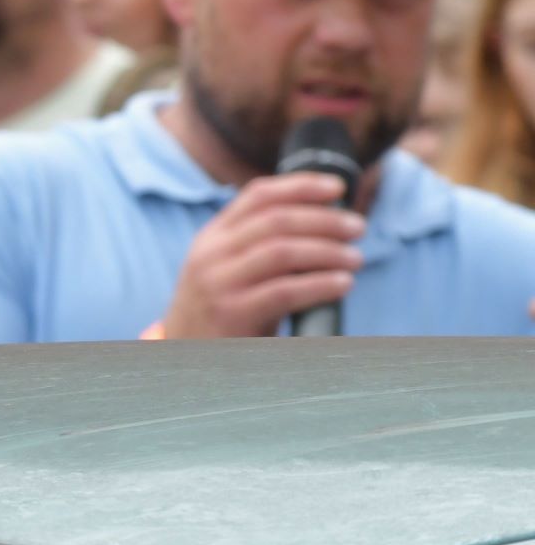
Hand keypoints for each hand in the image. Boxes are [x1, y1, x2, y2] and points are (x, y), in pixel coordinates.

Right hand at [160, 172, 363, 338]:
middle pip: (276, 220)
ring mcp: (218, 283)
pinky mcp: (231, 313)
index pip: (258, 195)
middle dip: (325, 220)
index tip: (338, 188)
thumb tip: (325, 222)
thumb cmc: (222, 312)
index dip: (301, 186)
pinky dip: (320, 285)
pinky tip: (342, 284)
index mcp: (212, 237)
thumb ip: (260, 244)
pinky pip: (284, 291)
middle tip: (357, 228)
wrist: (186, 358)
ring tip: (355, 258)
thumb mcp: (230, 269)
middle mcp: (210, 254)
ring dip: (328, 251)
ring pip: (282, 251)